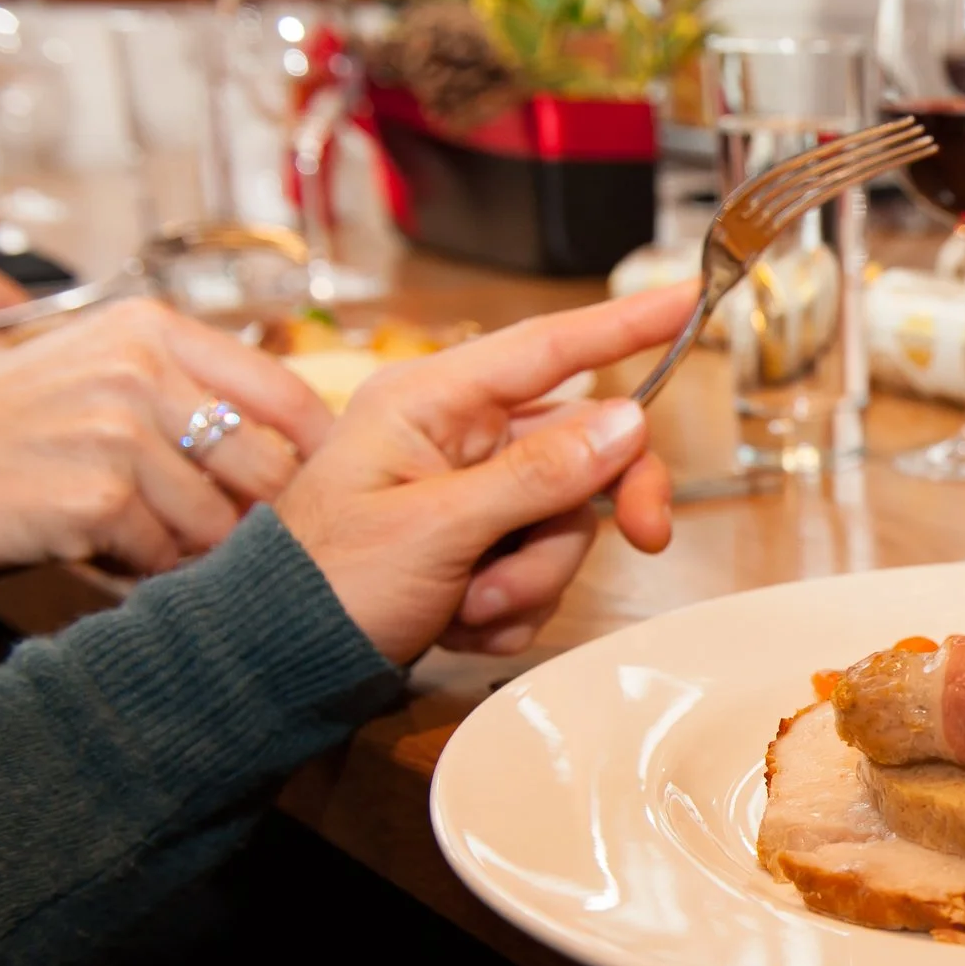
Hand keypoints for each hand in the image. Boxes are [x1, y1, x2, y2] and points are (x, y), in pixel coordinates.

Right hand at [0, 298, 332, 573]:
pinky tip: (105, 552)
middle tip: (238, 538)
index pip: (284, 391)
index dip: (318, 451)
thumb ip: (186, 390)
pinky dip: (142, 567)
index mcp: (152, 331)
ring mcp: (117, 433)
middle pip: (265, 465)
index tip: (330, 486)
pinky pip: (162, 554)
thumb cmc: (6, 427)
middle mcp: (140, 372)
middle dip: (259, 516)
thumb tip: (296, 442)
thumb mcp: (95, 373)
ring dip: (193, 549)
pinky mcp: (95, 496)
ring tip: (147, 541)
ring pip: (218, 521)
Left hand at [275, 284, 695, 664]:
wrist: (278, 666)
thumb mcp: (435, 528)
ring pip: (567, 521)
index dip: (624, 325)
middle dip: (590, 513)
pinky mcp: (476, 547)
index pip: (547, 349)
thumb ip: (536, 475)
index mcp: (430, 403)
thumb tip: (623, 422)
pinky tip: (457, 622)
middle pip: (581, 451)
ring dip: (530, 578)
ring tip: (467, 606)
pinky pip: (540, 568)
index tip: (686, 299)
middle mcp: (456, 438)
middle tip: (648, 540)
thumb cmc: (325, 584)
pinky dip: (512, 607)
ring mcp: (469, 494)